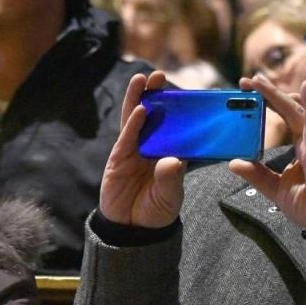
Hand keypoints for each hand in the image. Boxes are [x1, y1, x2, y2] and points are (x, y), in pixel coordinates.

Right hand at [99, 71, 186, 228]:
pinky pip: (126, 137)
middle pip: (154, 116)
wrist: (132, 229)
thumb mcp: (170, 196)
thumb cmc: (156, 211)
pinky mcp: (119, 159)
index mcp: (169, 152)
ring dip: (139, 99)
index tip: (186, 91)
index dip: (178, 108)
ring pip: (136, 120)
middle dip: (155, 95)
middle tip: (160, 75)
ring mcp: (134, 151)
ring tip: (143, 79)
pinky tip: (139, 109)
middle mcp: (151, 147)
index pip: (175, 126)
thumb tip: (172, 161)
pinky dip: (132, 123)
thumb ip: (170, 179)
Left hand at [229, 75, 305, 236]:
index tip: (249, 92)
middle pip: (289, 108)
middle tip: (247, 80)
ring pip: (298, 111)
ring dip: (278, 94)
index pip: (285, 117)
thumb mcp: (276, 189)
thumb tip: (234, 163)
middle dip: (269, 93)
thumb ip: (257, 175)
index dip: (269, 102)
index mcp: (303, 146)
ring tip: (260, 81)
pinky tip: (304, 90)